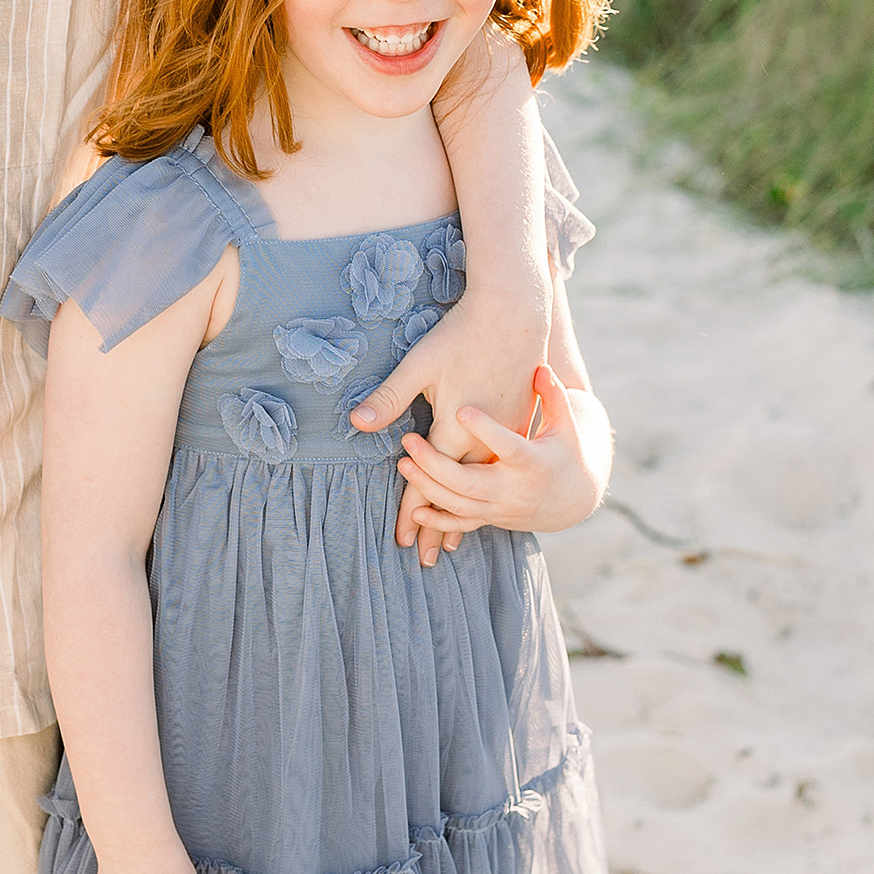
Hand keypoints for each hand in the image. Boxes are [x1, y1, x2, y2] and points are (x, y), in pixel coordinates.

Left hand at [348, 286, 550, 566]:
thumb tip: (356, 423)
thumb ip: (388, 397)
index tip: (401, 537)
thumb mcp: (419, 364)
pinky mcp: (518, 426)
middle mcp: (484, 443)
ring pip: (479, 489)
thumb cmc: (462, 335)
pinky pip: (498, 472)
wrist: (516, 314)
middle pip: (455, 495)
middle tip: (421, 558)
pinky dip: (485, 493)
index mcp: (456, 430)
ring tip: (446, 545)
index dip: (411, 509)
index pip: (429, 480)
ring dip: (461, 518)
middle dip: (435, 527)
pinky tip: (480, 505)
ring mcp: (504, 436)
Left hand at [394, 365, 611, 539]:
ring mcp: (501, 507)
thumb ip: (551, 395)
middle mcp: (516, 489)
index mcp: (533, 461)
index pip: (507, 445)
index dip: (486, 430)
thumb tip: (541, 367)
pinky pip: (461, 524)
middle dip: (435, 464)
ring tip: (404, 463)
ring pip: (459, 504)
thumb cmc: (564, 449)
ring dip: (428, 487)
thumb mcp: (564, 421)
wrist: (574, 496)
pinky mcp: (491, 518)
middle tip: (408, 440)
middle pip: (470, 481)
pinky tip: (413, 510)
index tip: (460, 410)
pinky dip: (437, 521)